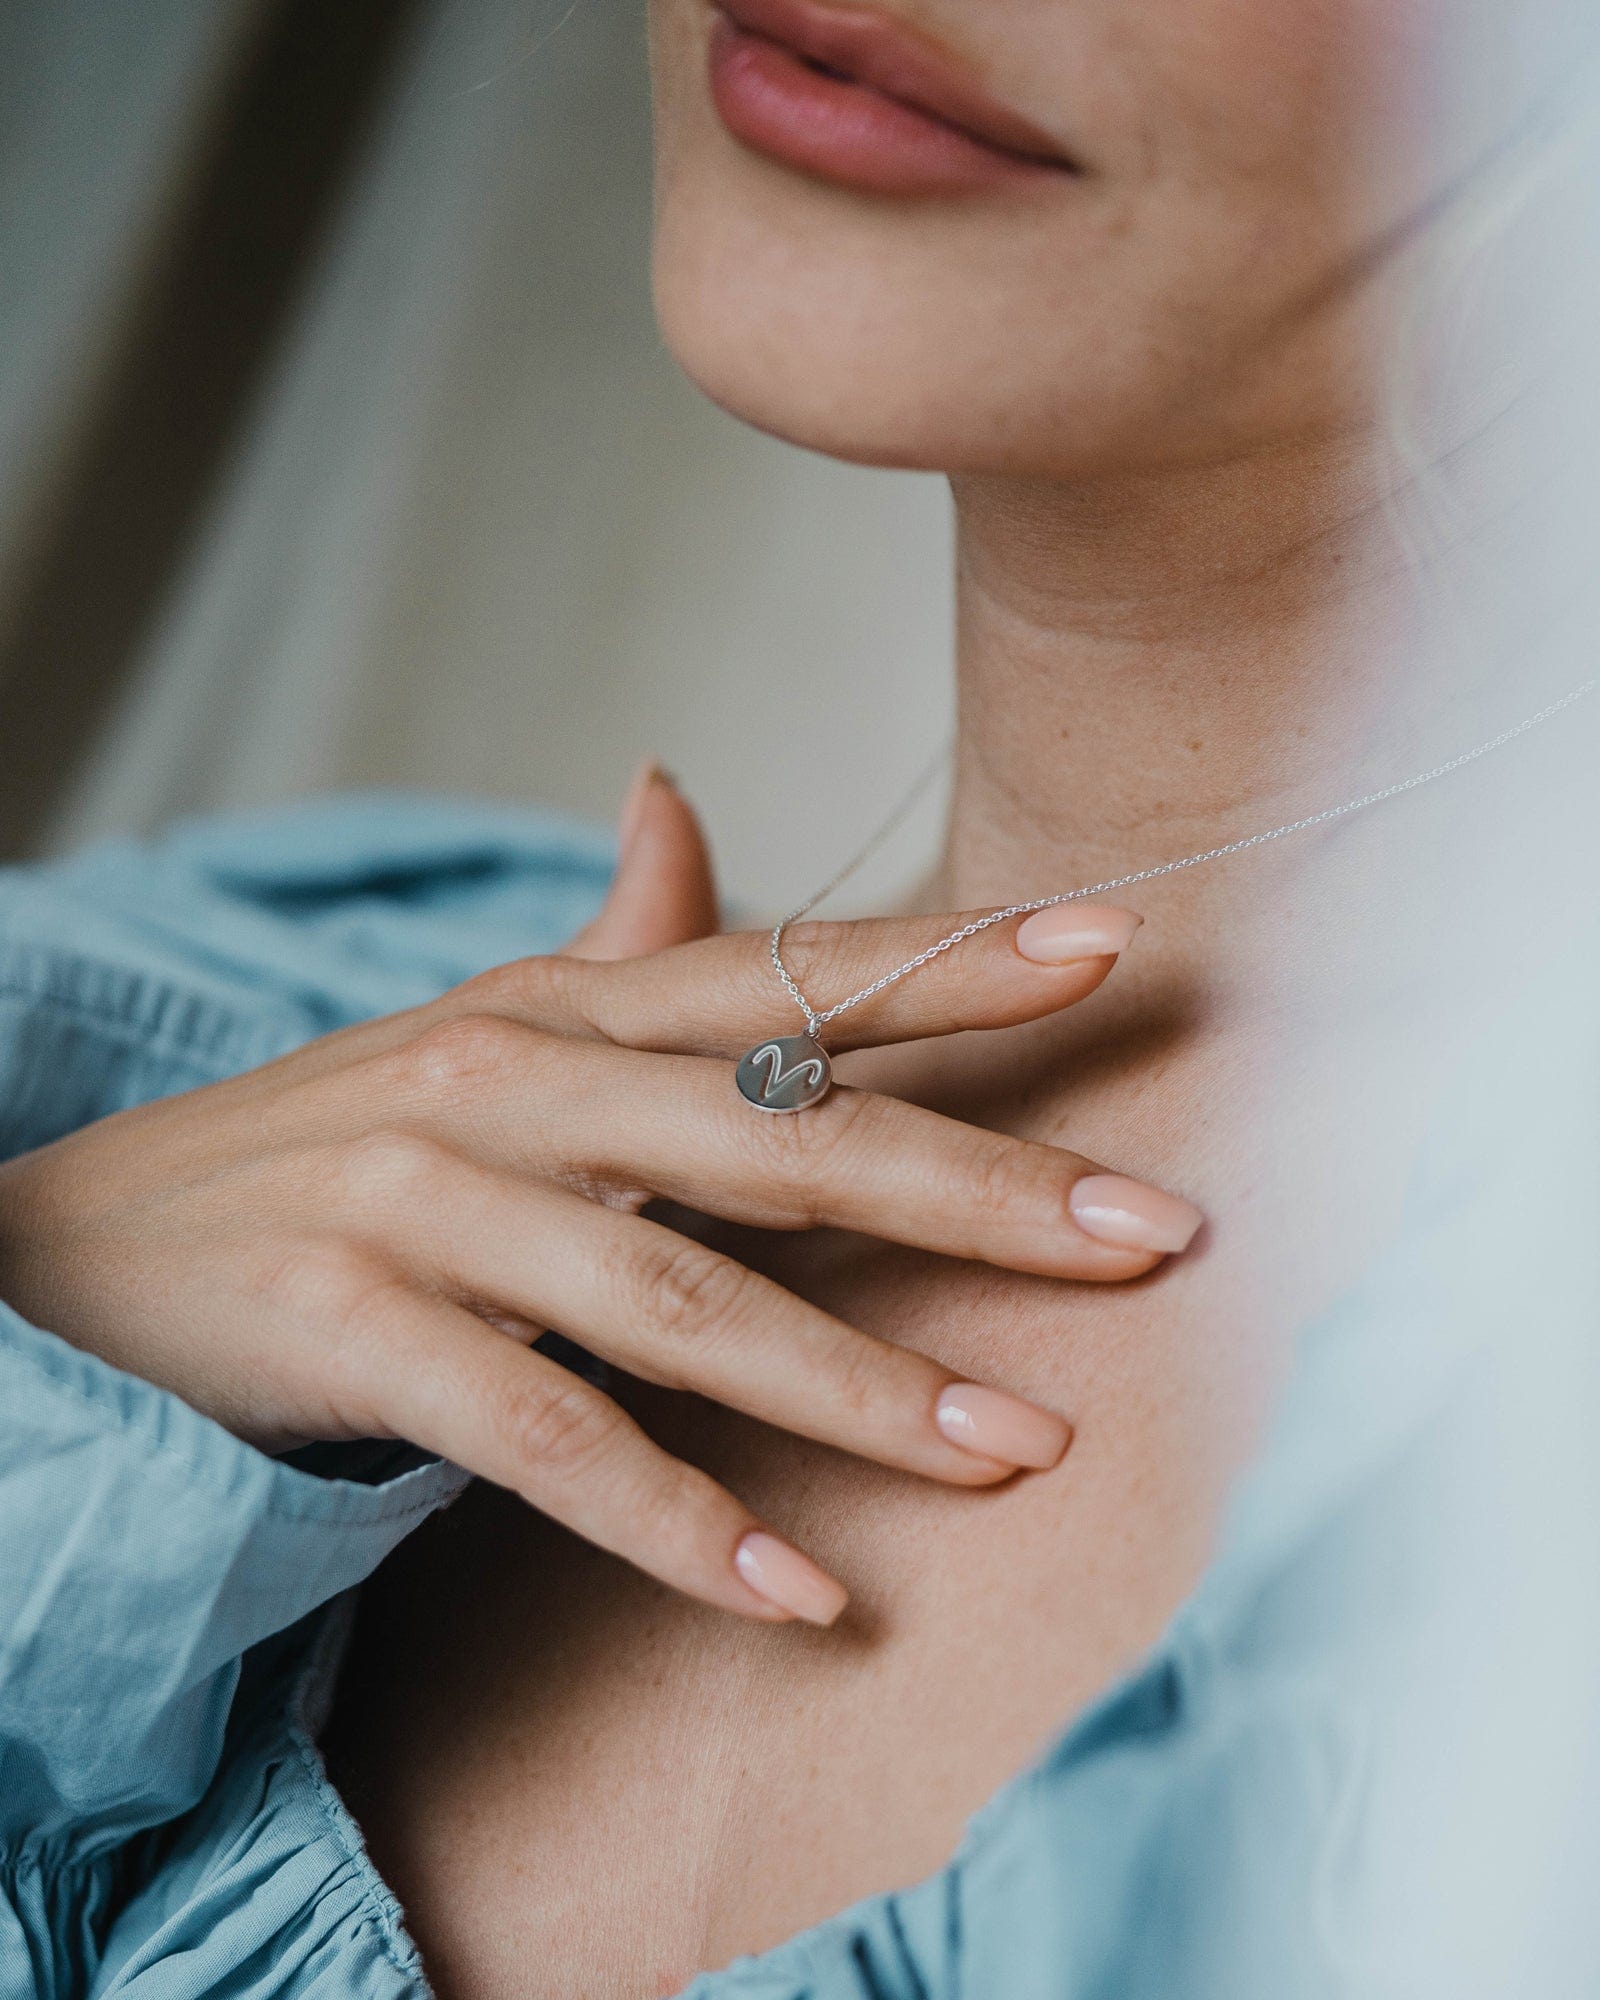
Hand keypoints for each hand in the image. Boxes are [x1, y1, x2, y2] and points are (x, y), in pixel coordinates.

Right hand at [0, 768, 1200, 1625]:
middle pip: (779, 1134)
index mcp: (556, 1008)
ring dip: (863, 1387)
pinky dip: (677, 1521)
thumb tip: (678, 796)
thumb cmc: (324, 1142)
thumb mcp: (474, 1028)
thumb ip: (605, 944)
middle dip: (978, 1186)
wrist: (82, 1247)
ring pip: (685, 1300)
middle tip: (1150, 1235)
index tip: (1109, 946)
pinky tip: (799, 1591)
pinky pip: (547, 1438)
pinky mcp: (351, 1325)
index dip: (946, 962)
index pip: (778, 975)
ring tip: (1021, 1453)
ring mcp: (427, 1200)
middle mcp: (506, 1081)